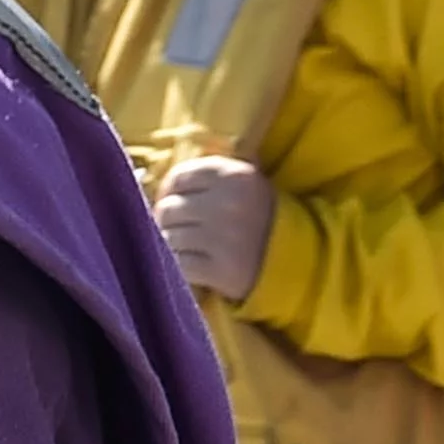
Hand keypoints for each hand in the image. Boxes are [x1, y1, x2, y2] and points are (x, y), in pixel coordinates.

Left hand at [151, 154, 275, 300]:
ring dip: (170, 245)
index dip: (170, 192)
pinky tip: (189, 265)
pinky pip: (179, 265)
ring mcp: (224, 238)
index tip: (176, 204)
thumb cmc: (259, 215)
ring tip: (184, 248)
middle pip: (168, 208)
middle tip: (177, 230)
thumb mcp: (243, 181)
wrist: (297, 259)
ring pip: (168, 237)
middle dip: (167, 221)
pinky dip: (178, 267)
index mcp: (233, 174)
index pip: (178, 178)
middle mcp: (228, 202)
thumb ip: (205, 174)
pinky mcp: (222, 270)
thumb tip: (146, 178)